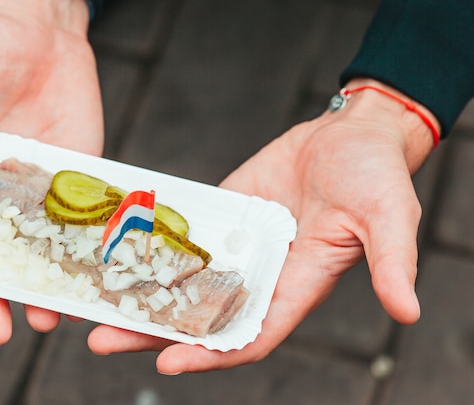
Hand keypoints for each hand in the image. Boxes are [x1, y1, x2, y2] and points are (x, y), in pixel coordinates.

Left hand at [87, 79, 437, 372]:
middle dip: (153, 333)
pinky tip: (116, 252)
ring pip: (182, 281)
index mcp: (295, 286)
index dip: (211, 354)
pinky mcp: (222, 215)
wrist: (352, 135)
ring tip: (91, 306)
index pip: (249, 334)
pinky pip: (183, 238)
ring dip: (141, 296)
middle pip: (199, 317)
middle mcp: (259, 274)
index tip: (168, 364)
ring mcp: (236, 245)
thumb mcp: (389, 217)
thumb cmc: (376, 176)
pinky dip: (152, 249)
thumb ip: (393, 263)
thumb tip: (408, 311)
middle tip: (101, 340)